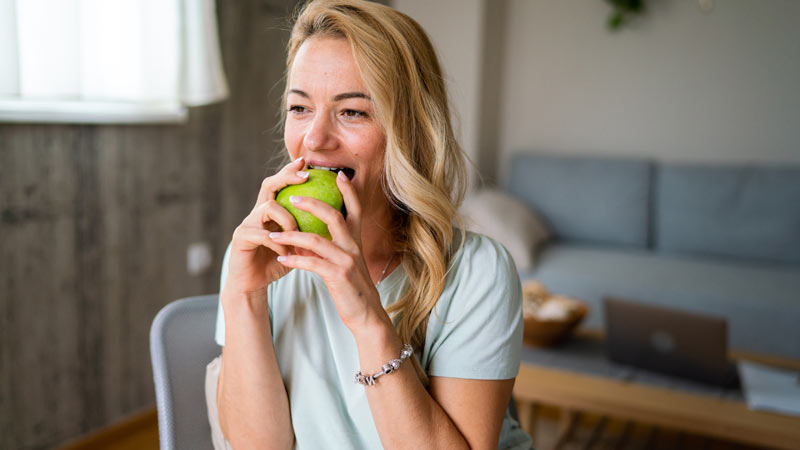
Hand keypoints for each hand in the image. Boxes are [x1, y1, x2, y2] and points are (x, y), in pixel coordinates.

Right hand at [223, 157, 308, 300]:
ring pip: (269, 207)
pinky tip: (286, 251)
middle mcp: (257, 212)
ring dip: (288, 219)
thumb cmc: (278, 261)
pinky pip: (261, 234)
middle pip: (269, 185)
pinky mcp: (241, 238)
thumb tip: (339, 217)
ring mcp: (247, 223)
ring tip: (298, 233)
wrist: (254, 283)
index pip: (280, 183)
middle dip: (287, 177)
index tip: (307, 162)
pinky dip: (277, 242)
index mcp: (271, 211)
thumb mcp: (298, 243)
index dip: (291, 171)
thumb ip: (310, 230)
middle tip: (305, 177)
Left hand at [269, 171, 386, 331]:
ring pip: (316, 240)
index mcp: (356, 240)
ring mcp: (347, 261)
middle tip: (293, 197)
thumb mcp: (346, 262)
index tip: (337, 174)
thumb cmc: (352, 287)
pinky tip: (281, 260)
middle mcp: (354, 246)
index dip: (348, 190)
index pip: (355, 208)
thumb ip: (333, 246)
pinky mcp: (338, 277)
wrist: (366, 314)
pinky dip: (295, 260)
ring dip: (291, 236)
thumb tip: (310, 234)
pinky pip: (312, 264)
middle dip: (312, 204)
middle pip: (334, 216)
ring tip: (273, 234)